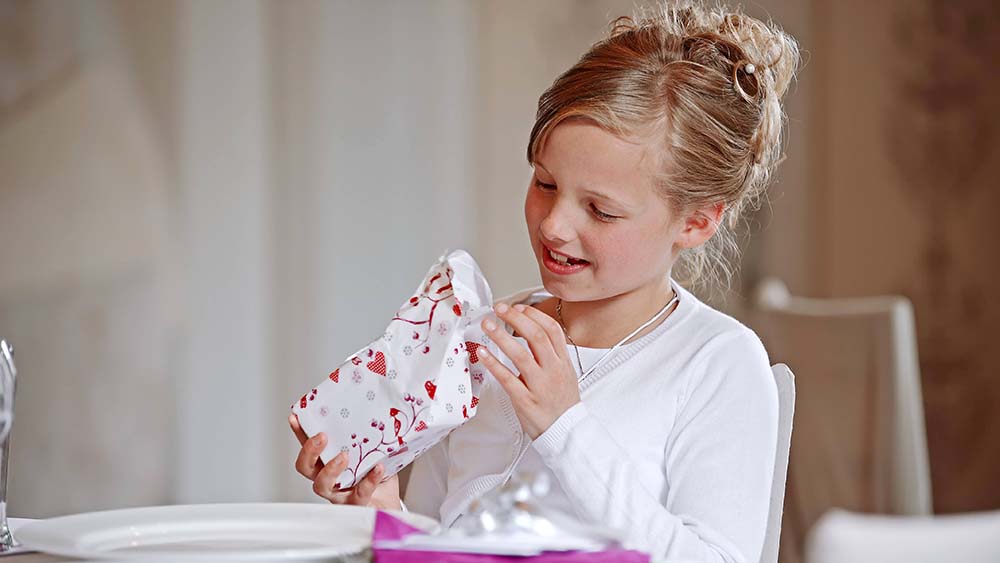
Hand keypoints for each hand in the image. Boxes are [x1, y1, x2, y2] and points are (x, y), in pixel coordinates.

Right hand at [289, 414, 401, 509]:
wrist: (388, 501)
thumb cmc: (375, 474)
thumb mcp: (370, 448)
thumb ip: (366, 433)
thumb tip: (373, 404)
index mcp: (328, 462)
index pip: (308, 446)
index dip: (299, 432)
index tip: (296, 417)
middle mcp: (329, 478)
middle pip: (306, 467)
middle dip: (309, 451)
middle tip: (322, 437)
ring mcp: (339, 492)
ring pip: (322, 485)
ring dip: (330, 469)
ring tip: (345, 456)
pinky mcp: (355, 504)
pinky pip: (358, 494)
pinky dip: (368, 480)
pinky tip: (377, 468)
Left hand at [479, 302, 580, 438]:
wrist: (566, 432)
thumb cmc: (561, 404)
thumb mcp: (565, 374)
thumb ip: (551, 354)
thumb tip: (531, 332)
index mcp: (562, 362)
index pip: (552, 330)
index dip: (534, 315)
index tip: (519, 307)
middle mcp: (553, 370)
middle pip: (536, 336)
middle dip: (516, 318)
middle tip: (499, 309)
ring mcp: (539, 385)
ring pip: (520, 354)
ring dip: (501, 336)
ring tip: (488, 324)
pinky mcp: (525, 400)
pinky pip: (507, 378)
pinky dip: (493, 363)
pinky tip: (482, 353)